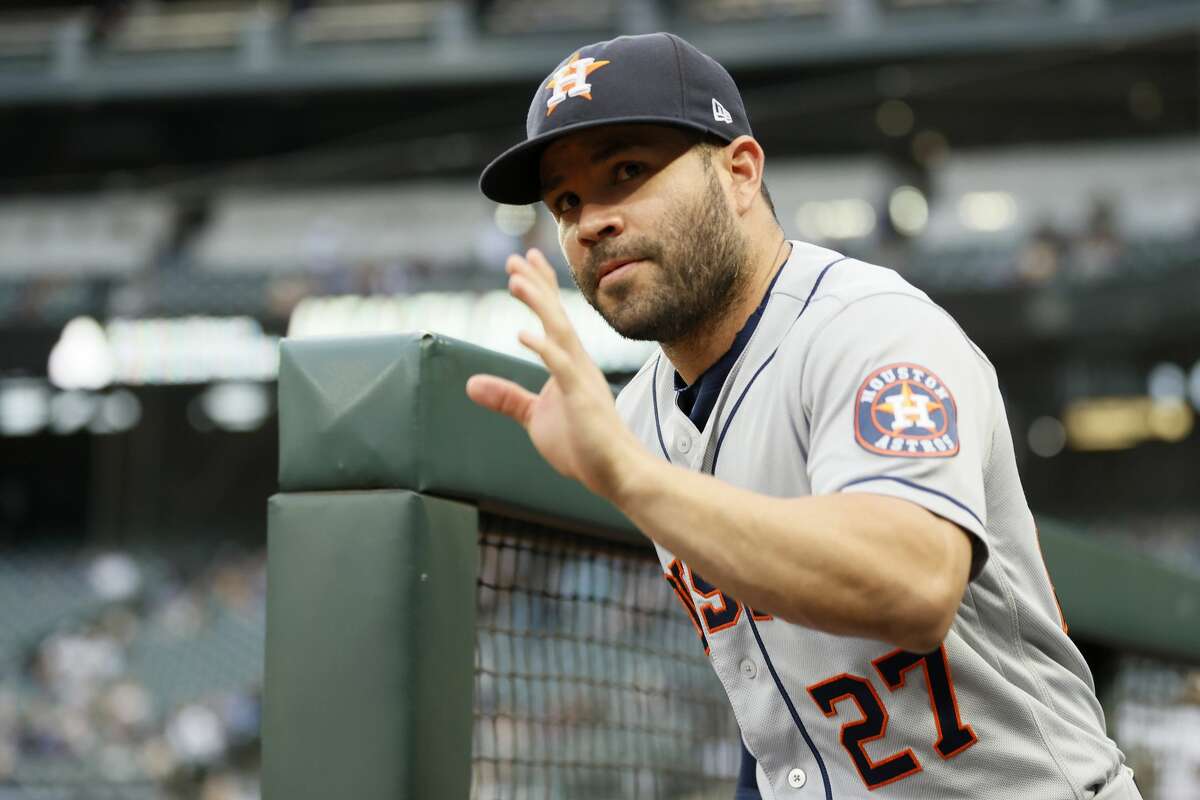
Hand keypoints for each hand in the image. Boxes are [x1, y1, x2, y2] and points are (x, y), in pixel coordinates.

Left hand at [465, 249, 644, 500]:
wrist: (616, 473)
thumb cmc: (582, 446)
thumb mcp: (534, 417)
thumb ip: (506, 398)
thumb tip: (471, 384)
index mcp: (570, 364)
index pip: (553, 319)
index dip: (540, 289)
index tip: (524, 264)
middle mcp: (578, 363)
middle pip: (555, 315)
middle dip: (536, 284)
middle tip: (515, 258)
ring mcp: (581, 378)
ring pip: (559, 331)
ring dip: (538, 304)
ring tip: (516, 280)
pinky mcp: (582, 397)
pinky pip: (561, 366)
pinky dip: (543, 347)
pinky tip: (523, 333)